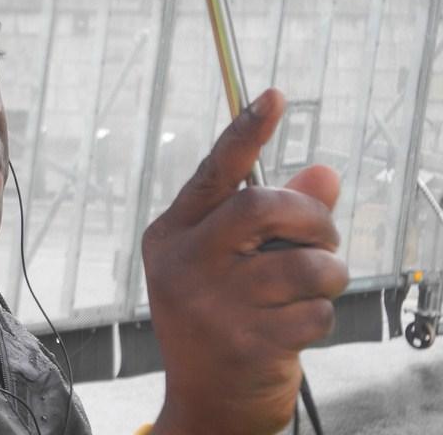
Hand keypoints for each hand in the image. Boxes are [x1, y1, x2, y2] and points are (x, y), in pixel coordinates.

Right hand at [143, 89, 348, 434]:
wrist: (207, 406)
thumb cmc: (222, 322)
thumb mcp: (231, 266)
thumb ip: (273, 220)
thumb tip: (325, 174)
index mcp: (172, 235)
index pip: (213, 173)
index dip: (247, 132)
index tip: (275, 96)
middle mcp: (184, 264)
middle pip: (262, 207)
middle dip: (311, 218)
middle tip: (322, 239)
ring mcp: (211, 304)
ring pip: (302, 263)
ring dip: (327, 274)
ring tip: (314, 289)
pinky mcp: (245, 342)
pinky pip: (314, 311)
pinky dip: (321, 316)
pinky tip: (297, 327)